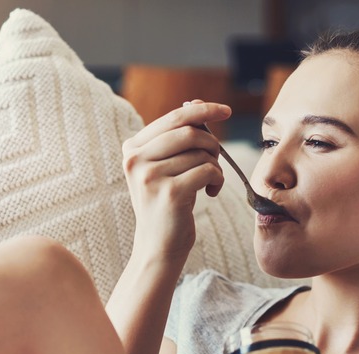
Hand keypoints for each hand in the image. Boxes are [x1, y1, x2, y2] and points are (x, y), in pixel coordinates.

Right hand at [122, 100, 230, 258]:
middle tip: (215, 161)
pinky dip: (217, 180)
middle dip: (212, 144)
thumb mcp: (164, 166)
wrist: (158, 246)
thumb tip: (196, 102)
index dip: (203, 111)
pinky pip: (208, 171)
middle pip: (190, 132)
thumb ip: (177, 136)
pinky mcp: (170, 193)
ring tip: (209, 182)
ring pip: (201, 153)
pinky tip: (209, 192)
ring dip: (215, 166)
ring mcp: (151, 176)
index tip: (225, 110)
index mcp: (132, 149)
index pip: (173, 118)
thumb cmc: (165, 204)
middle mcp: (136, 160)